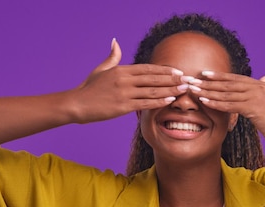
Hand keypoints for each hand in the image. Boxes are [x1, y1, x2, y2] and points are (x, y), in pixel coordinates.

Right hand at [69, 39, 187, 123]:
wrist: (77, 104)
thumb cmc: (89, 88)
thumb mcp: (101, 70)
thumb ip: (112, 57)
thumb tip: (115, 42)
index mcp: (121, 70)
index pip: (147, 69)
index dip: (164, 70)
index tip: (177, 71)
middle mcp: (124, 80)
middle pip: (153, 78)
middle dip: (172, 79)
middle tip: (186, 80)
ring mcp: (124, 93)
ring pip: (152, 91)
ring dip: (170, 90)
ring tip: (183, 90)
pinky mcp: (123, 106)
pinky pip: (145, 103)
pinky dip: (159, 102)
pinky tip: (169, 100)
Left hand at [185, 71, 264, 144]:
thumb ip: (264, 87)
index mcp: (259, 84)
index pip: (234, 78)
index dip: (218, 76)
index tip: (204, 74)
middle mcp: (257, 86)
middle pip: (227, 84)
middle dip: (208, 82)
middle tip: (192, 80)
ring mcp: (255, 96)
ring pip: (226, 93)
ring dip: (208, 91)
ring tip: (193, 90)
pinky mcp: (253, 107)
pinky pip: (230, 105)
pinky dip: (216, 103)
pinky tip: (204, 101)